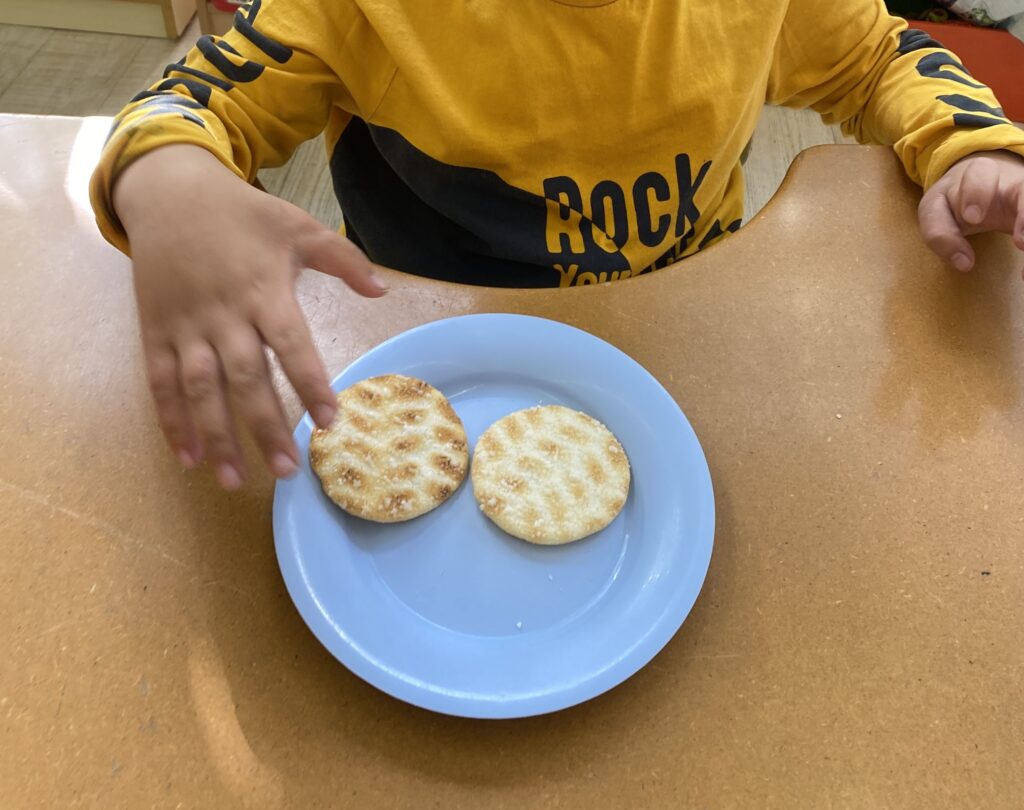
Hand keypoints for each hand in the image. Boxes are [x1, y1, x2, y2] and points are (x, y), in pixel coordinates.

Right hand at [114, 145, 386, 488]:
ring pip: (200, 391)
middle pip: (245, 380)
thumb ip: (343, 259)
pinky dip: (172, 422)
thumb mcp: (298, 226)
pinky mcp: (155, 333)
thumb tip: (383, 289)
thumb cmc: (243, 215)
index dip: (310, 384)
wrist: (170, 194)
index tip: (329, 421)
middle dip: (265, 428)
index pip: (291, 345)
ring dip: (217, 437)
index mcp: (264, 291)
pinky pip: (161, 384)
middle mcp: (224, 316)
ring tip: (235, 481)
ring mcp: (186, 328)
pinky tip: (189, 459)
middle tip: (287, 472)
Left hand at [918, 150, 1023, 273]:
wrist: (979, 188)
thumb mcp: (935, 212)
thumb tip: (964, 263)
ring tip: (1023, 249)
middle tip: (1019, 241)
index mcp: (979, 174)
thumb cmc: (952, 202)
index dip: (977, 193)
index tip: (972, 218)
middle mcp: (1012, 182)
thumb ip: (940, 234)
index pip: (980, 173)